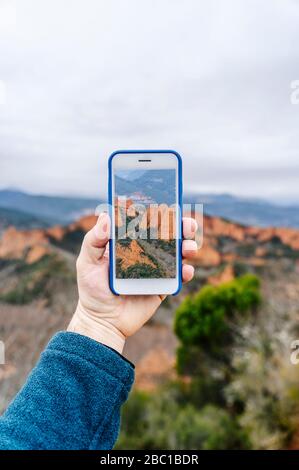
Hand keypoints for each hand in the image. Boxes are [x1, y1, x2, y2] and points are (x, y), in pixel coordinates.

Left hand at [68, 213, 197, 353]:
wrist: (103, 322)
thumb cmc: (92, 289)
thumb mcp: (87, 262)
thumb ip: (94, 240)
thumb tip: (105, 216)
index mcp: (128, 243)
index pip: (146, 222)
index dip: (159, 212)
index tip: (168, 205)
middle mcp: (145, 253)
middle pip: (167, 235)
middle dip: (181, 227)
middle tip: (188, 225)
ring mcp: (155, 269)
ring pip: (177, 253)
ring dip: (188, 247)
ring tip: (189, 248)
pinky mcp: (162, 287)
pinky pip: (178, 277)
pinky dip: (186, 272)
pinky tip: (185, 271)